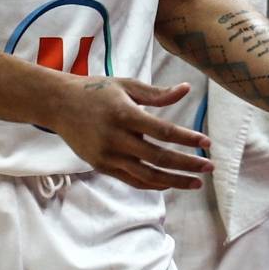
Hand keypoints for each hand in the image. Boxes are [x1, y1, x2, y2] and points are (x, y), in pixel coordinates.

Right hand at [48, 77, 216, 190]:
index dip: (188, 139)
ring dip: (175, 181)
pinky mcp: (102, 166)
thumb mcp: (126, 85)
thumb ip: (157, 94)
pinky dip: (153, 184)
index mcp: (125, 115)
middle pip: (159, 158)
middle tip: (210, 167)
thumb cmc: (96, 90)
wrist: (59, 105)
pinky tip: (170, 183)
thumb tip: (186, 90)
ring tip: (197, 183)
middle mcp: (117, 139)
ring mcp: (108, 156)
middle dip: (188, 165)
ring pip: (147, 176)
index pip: (164, 132)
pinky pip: (132, 180)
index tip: (207, 143)